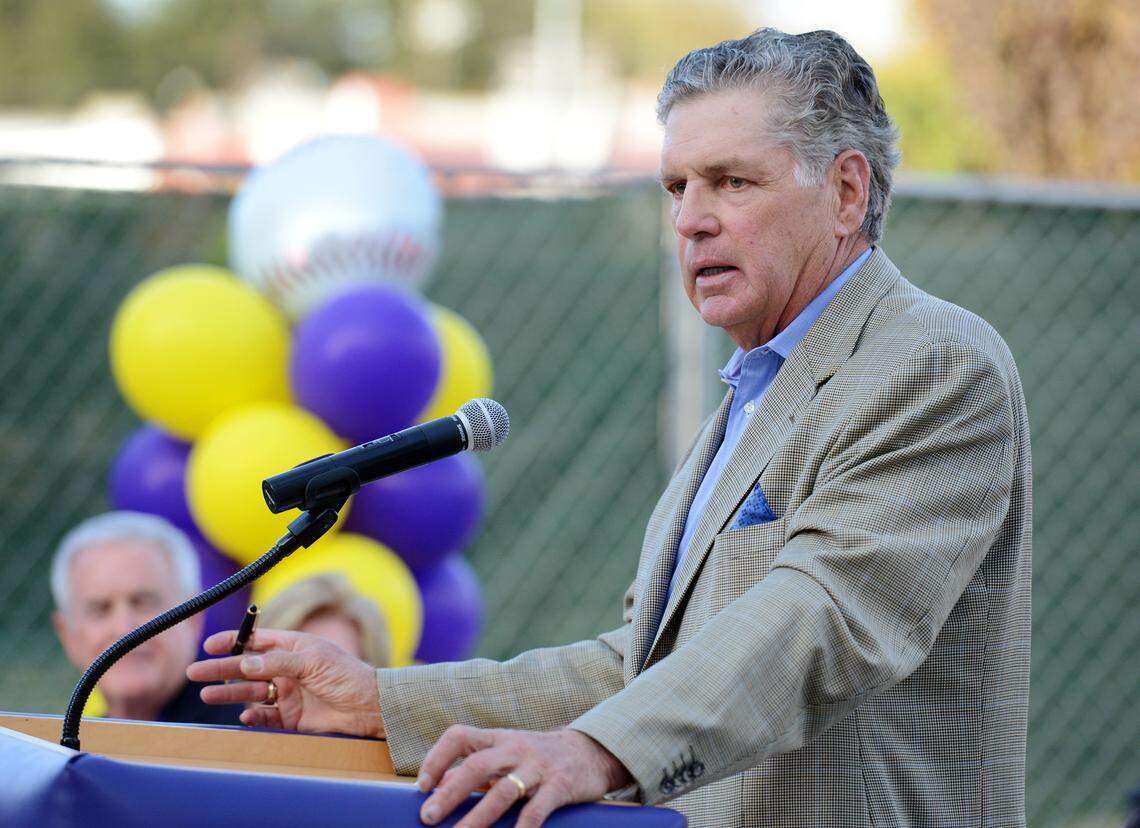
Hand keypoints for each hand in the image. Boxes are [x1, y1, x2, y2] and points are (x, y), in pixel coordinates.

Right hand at [186, 628, 383, 737]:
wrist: (370, 707)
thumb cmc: (347, 675)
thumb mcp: (313, 661)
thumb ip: (278, 663)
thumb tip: (245, 664)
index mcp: (293, 647)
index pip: (257, 642)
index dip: (233, 642)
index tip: (211, 646)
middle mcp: (288, 669)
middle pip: (247, 668)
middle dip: (222, 669)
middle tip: (195, 672)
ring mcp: (289, 693)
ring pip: (252, 692)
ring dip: (230, 693)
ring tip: (207, 695)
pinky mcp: (293, 717)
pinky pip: (265, 716)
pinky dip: (253, 716)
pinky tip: (244, 716)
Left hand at [415, 726, 632, 827]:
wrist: (591, 752)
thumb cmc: (538, 757)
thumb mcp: (506, 755)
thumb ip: (474, 768)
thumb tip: (438, 786)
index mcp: (498, 739)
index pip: (459, 736)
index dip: (437, 757)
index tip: (422, 784)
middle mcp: (515, 749)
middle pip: (476, 766)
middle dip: (450, 793)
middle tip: (428, 817)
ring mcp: (538, 767)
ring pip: (503, 791)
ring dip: (477, 817)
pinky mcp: (560, 786)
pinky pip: (537, 810)